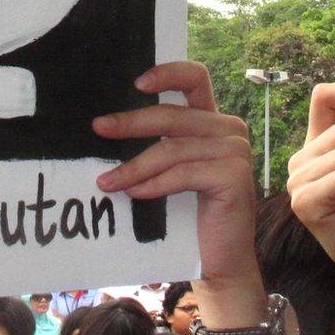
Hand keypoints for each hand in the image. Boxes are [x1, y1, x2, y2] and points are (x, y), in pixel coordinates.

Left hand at [94, 62, 257, 285]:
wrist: (219, 260)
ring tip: (106, 182)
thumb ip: (155, 144)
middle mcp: (229, 130)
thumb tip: (106, 126)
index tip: (136, 84)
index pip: (196, 78)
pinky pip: (183, 173)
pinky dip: (154, 184)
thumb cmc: (189, 217)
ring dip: (134, 166)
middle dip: (131, 122)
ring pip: (172, 149)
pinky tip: (134, 194)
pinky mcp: (234, 176)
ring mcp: (236, 151)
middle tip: (99, 128)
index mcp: (213, 121)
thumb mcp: (169, 171)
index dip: (167, 73)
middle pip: (173, 115)